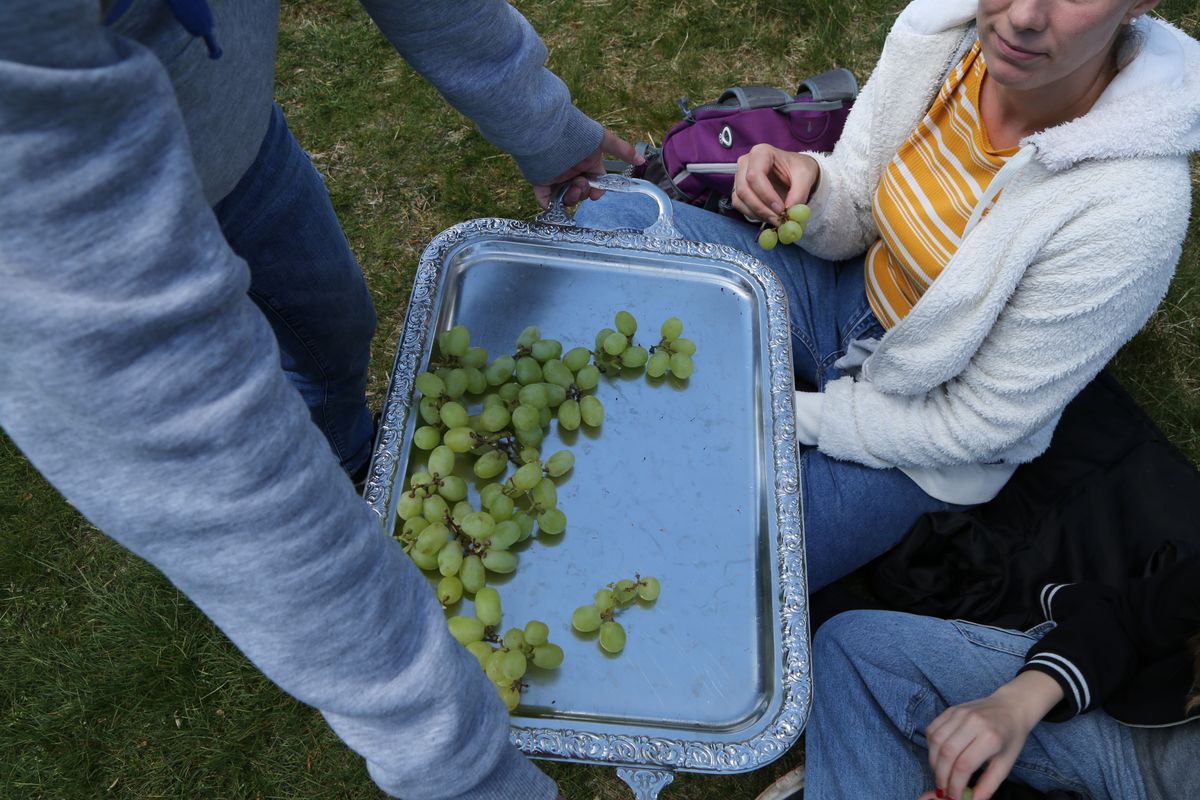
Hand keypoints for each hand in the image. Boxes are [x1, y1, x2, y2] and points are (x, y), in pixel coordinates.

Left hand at [533, 128, 641, 208]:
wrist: (548, 132)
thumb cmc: (576, 134)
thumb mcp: (603, 140)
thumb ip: (622, 150)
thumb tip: (642, 160)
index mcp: (586, 162)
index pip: (596, 182)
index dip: (597, 191)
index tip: (596, 194)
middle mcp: (573, 170)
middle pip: (582, 192)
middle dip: (584, 193)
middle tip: (581, 184)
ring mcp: (557, 177)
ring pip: (567, 198)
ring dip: (572, 198)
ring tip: (572, 187)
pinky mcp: (541, 182)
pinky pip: (545, 199)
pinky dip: (550, 205)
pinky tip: (556, 204)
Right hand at [731, 144, 819, 225]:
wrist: (795, 173)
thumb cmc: (798, 168)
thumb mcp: (805, 176)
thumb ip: (800, 193)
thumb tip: (790, 211)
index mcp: (761, 152)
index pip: (755, 175)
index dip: (766, 195)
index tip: (781, 209)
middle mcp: (746, 162)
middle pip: (744, 189)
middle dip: (761, 208)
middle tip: (779, 219)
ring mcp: (740, 177)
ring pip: (740, 199)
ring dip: (757, 213)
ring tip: (776, 219)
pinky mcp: (739, 190)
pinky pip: (740, 206)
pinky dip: (753, 214)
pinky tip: (769, 216)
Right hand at [921, 671, 1063, 799]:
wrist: (1011, 707)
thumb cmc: (1010, 738)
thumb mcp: (1005, 765)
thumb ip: (988, 785)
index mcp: (990, 738)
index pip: (964, 766)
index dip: (954, 785)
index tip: (953, 797)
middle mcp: (973, 723)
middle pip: (946, 754)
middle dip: (941, 776)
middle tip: (943, 789)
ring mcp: (959, 713)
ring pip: (936, 741)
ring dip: (933, 762)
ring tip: (940, 774)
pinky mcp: (951, 709)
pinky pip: (932, 730)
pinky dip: (931, 747)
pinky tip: (938, 757)